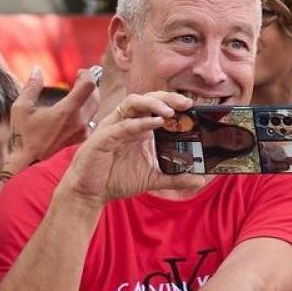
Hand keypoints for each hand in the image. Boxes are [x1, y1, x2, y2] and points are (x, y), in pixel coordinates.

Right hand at [8, 67, 99, 170]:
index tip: (80, 72)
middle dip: (90, 85)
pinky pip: (92, 121)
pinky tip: (77, 111)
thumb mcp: (21, 108)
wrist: (29, 162)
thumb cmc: (23, 135)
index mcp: (67, 110)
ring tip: (78, 93)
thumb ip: (31, 87)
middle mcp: (80, 120)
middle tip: (79, 80)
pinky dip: (88, 111)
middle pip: (96, 95)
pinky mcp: (82, 139)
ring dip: (90, 97)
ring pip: (96, 108)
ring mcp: (83, 131)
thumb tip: (37, 69)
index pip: (89, 85)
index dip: (87, 75)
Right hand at [60, 92, 204, 205]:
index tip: (192, 107)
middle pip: (146, 99)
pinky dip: (139, 123)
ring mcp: (114, 128)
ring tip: (170, 112)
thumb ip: (176, 177)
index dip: (172, 102)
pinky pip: (122, 126)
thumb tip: (199, 179)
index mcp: (139, 128)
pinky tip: (155, 123)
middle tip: (186, 104)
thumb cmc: (118, 179)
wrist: (91, 192)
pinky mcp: (103, 138)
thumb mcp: (153, 178)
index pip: (156, 107)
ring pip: (132, 104)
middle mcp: (127, 123)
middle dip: (166, 98)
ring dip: (152, 104)